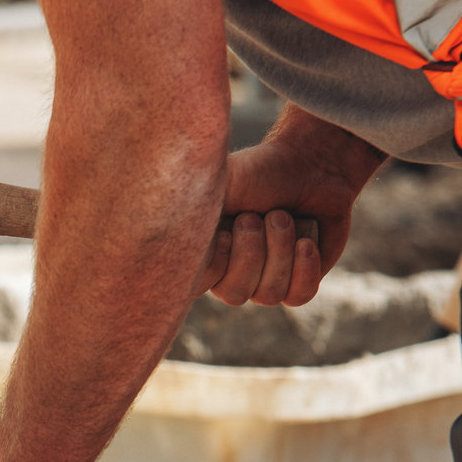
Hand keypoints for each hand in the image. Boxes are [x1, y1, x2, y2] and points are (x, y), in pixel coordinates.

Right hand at [199, 108, 384, 306]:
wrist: (308, 165)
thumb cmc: (257, 173)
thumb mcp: (213, 188)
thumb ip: (184, 216)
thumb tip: (153, 236)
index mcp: (200, 254)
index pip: (193, 288)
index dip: (215, 262)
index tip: (225, 230)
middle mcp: (228, 273)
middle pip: (235, 294)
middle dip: (252, 251)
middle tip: (258, 215)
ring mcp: (263, 282)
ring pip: (268, 295)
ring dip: (280, 250)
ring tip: (284, 216)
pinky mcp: (298, 284)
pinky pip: (297, 297)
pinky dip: (304, 267)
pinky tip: (305, 241)